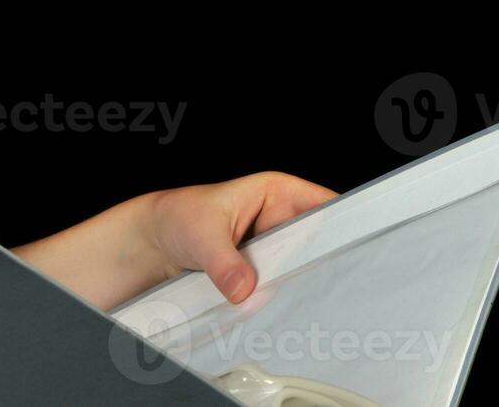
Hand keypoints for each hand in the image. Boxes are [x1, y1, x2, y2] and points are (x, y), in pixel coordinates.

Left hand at [144, 171, 336, 303]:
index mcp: (277, 192)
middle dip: (311, 267)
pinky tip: (265, 305)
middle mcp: (280, 218)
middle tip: (303, 287)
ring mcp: (273, 247)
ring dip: (288, 285)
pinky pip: (280, 286)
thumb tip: (244, 287)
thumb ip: (223, 261)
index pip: (325, 207)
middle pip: (317, 245)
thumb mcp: (200, 234)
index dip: (340, 229)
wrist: (153, 243)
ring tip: (275, 295)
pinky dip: (273, 297)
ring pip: (299, 270)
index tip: (344, 256)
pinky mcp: (263, 271)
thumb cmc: (177, 218)